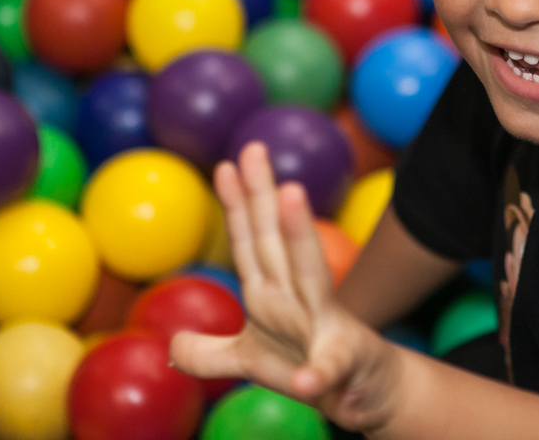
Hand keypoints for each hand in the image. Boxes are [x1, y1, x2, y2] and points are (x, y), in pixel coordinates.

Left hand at [170, 142, 402, 431]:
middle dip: (263, 194)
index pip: (250, 243)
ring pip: (310, 275)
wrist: (365, 390)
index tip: (224, 166)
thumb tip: (173, 347)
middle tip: (253, 148)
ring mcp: (322, 326)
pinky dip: (319, 372)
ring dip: (299, 234)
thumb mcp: (251, 359)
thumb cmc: (306, 361)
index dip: (236, 205)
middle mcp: (297, 298)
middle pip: (276, 240)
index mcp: (271, 293)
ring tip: (291, 193)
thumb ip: (211, 353)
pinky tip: (308, 379)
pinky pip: (327, 368)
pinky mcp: (339, 365)